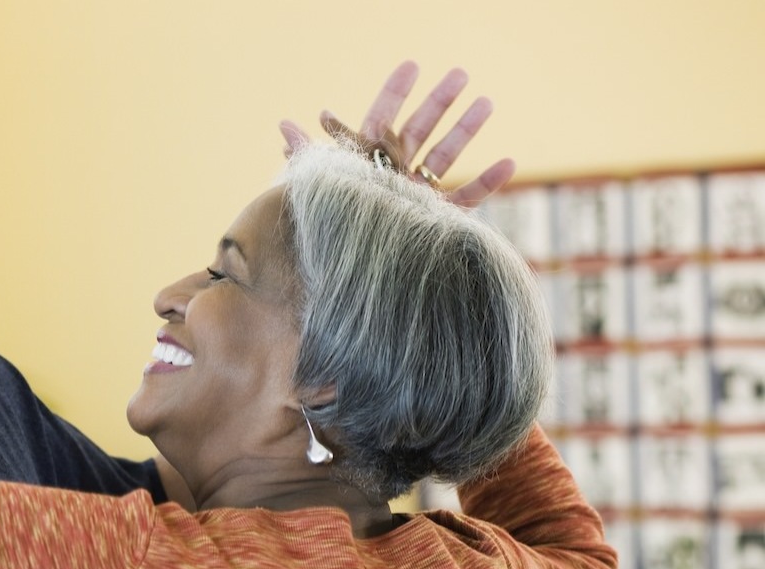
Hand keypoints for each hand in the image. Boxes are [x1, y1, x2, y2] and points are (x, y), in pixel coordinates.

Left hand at [279, 61, 515, 207]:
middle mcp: (392, 176)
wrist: (343, 279)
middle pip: (419, 130)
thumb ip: (307, 157)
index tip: (412, 66)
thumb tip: (283, 124)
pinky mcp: (435, 221)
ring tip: (486, 102)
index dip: (395, 93)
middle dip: (439, 102)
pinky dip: (487, 182)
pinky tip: (508, 162)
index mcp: (364, 164)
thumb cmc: (324, 230)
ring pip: (445, 158)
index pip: (381, 120)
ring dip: (466, 130)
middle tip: (460, 74)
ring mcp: (415, 197)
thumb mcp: (315, 190)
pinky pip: (466, 200)